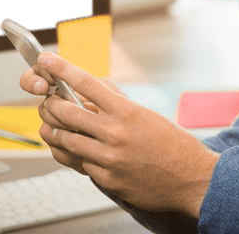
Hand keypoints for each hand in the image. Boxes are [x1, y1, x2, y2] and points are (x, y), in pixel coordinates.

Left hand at [19, 53, 220, 217]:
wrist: (191, 179)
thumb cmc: (172, 145)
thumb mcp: (146, 114)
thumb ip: (117, 102)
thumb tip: (92, 88)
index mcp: (126, 111)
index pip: (86, 83)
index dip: (61, 68)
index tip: (47, 59)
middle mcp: (115, 133)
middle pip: (67, 112)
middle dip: (50, 104)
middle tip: (47, 101)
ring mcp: (109, 158)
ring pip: (66, 140)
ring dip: (56, 132)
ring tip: (54, 128)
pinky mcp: (107, 179)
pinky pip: (80, 163)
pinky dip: (76, 156)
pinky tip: (79, 152)